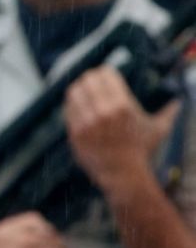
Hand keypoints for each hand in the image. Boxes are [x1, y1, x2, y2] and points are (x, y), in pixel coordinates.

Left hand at [66, 65, 177, 191]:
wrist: (124, 174)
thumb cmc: (142, 150)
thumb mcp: (158, 129)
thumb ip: (169, 112)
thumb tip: (180, 102)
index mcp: (123, 105)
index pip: (104, 74)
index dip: (104, 72)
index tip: (105, 75)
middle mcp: (103, 112)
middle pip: (87, 79)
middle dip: (90, 79)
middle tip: (93, 82)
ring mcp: (87, 122)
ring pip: (74, 91)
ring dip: (79, 89)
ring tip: (84, 92)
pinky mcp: (75, 132)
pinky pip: (68, 109)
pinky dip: (72, 105)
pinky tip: (78, 106)